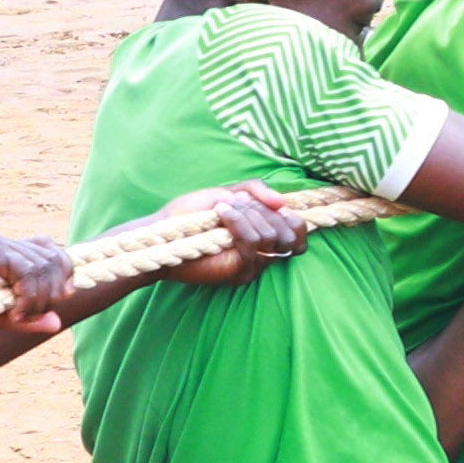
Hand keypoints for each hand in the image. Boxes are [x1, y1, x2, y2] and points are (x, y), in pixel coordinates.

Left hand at [152, 185, 302, 295]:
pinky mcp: (237, 271)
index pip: (300, 235)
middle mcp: (262, 254)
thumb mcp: (229, 192)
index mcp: (265, 238)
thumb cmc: (192, 213)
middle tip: (239, 202)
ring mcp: (251, 266)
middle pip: (290, 235)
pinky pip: (251, 244)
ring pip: (270, 238)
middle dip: (265, 212)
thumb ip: (258, 191)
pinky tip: (221, 212)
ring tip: (224, 207)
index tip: (274, 205)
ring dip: (248, 215)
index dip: (294, 220)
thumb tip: (283, 202)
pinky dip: (238, 222)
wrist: (163, 232)